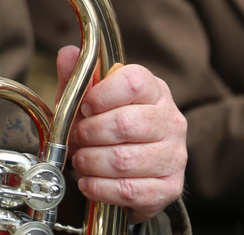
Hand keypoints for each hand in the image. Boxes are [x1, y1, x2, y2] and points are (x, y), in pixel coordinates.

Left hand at [56, 47, 186, 221]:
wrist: (131, 169)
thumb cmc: (107, 126)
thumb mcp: (88, 98)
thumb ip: (78, 77)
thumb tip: (69, 53)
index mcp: (154, 90)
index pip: (133, 82)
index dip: (101, 95)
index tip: (84, 107)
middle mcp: (171, 121)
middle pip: (125, 124)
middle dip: (89, 133)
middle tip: (76, 138)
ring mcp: (175, 155)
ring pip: (124, 160)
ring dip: (91, 162)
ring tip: (80, 160)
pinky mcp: (170, 187)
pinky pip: (130, 190)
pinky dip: (100, 188)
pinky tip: (88, 182)